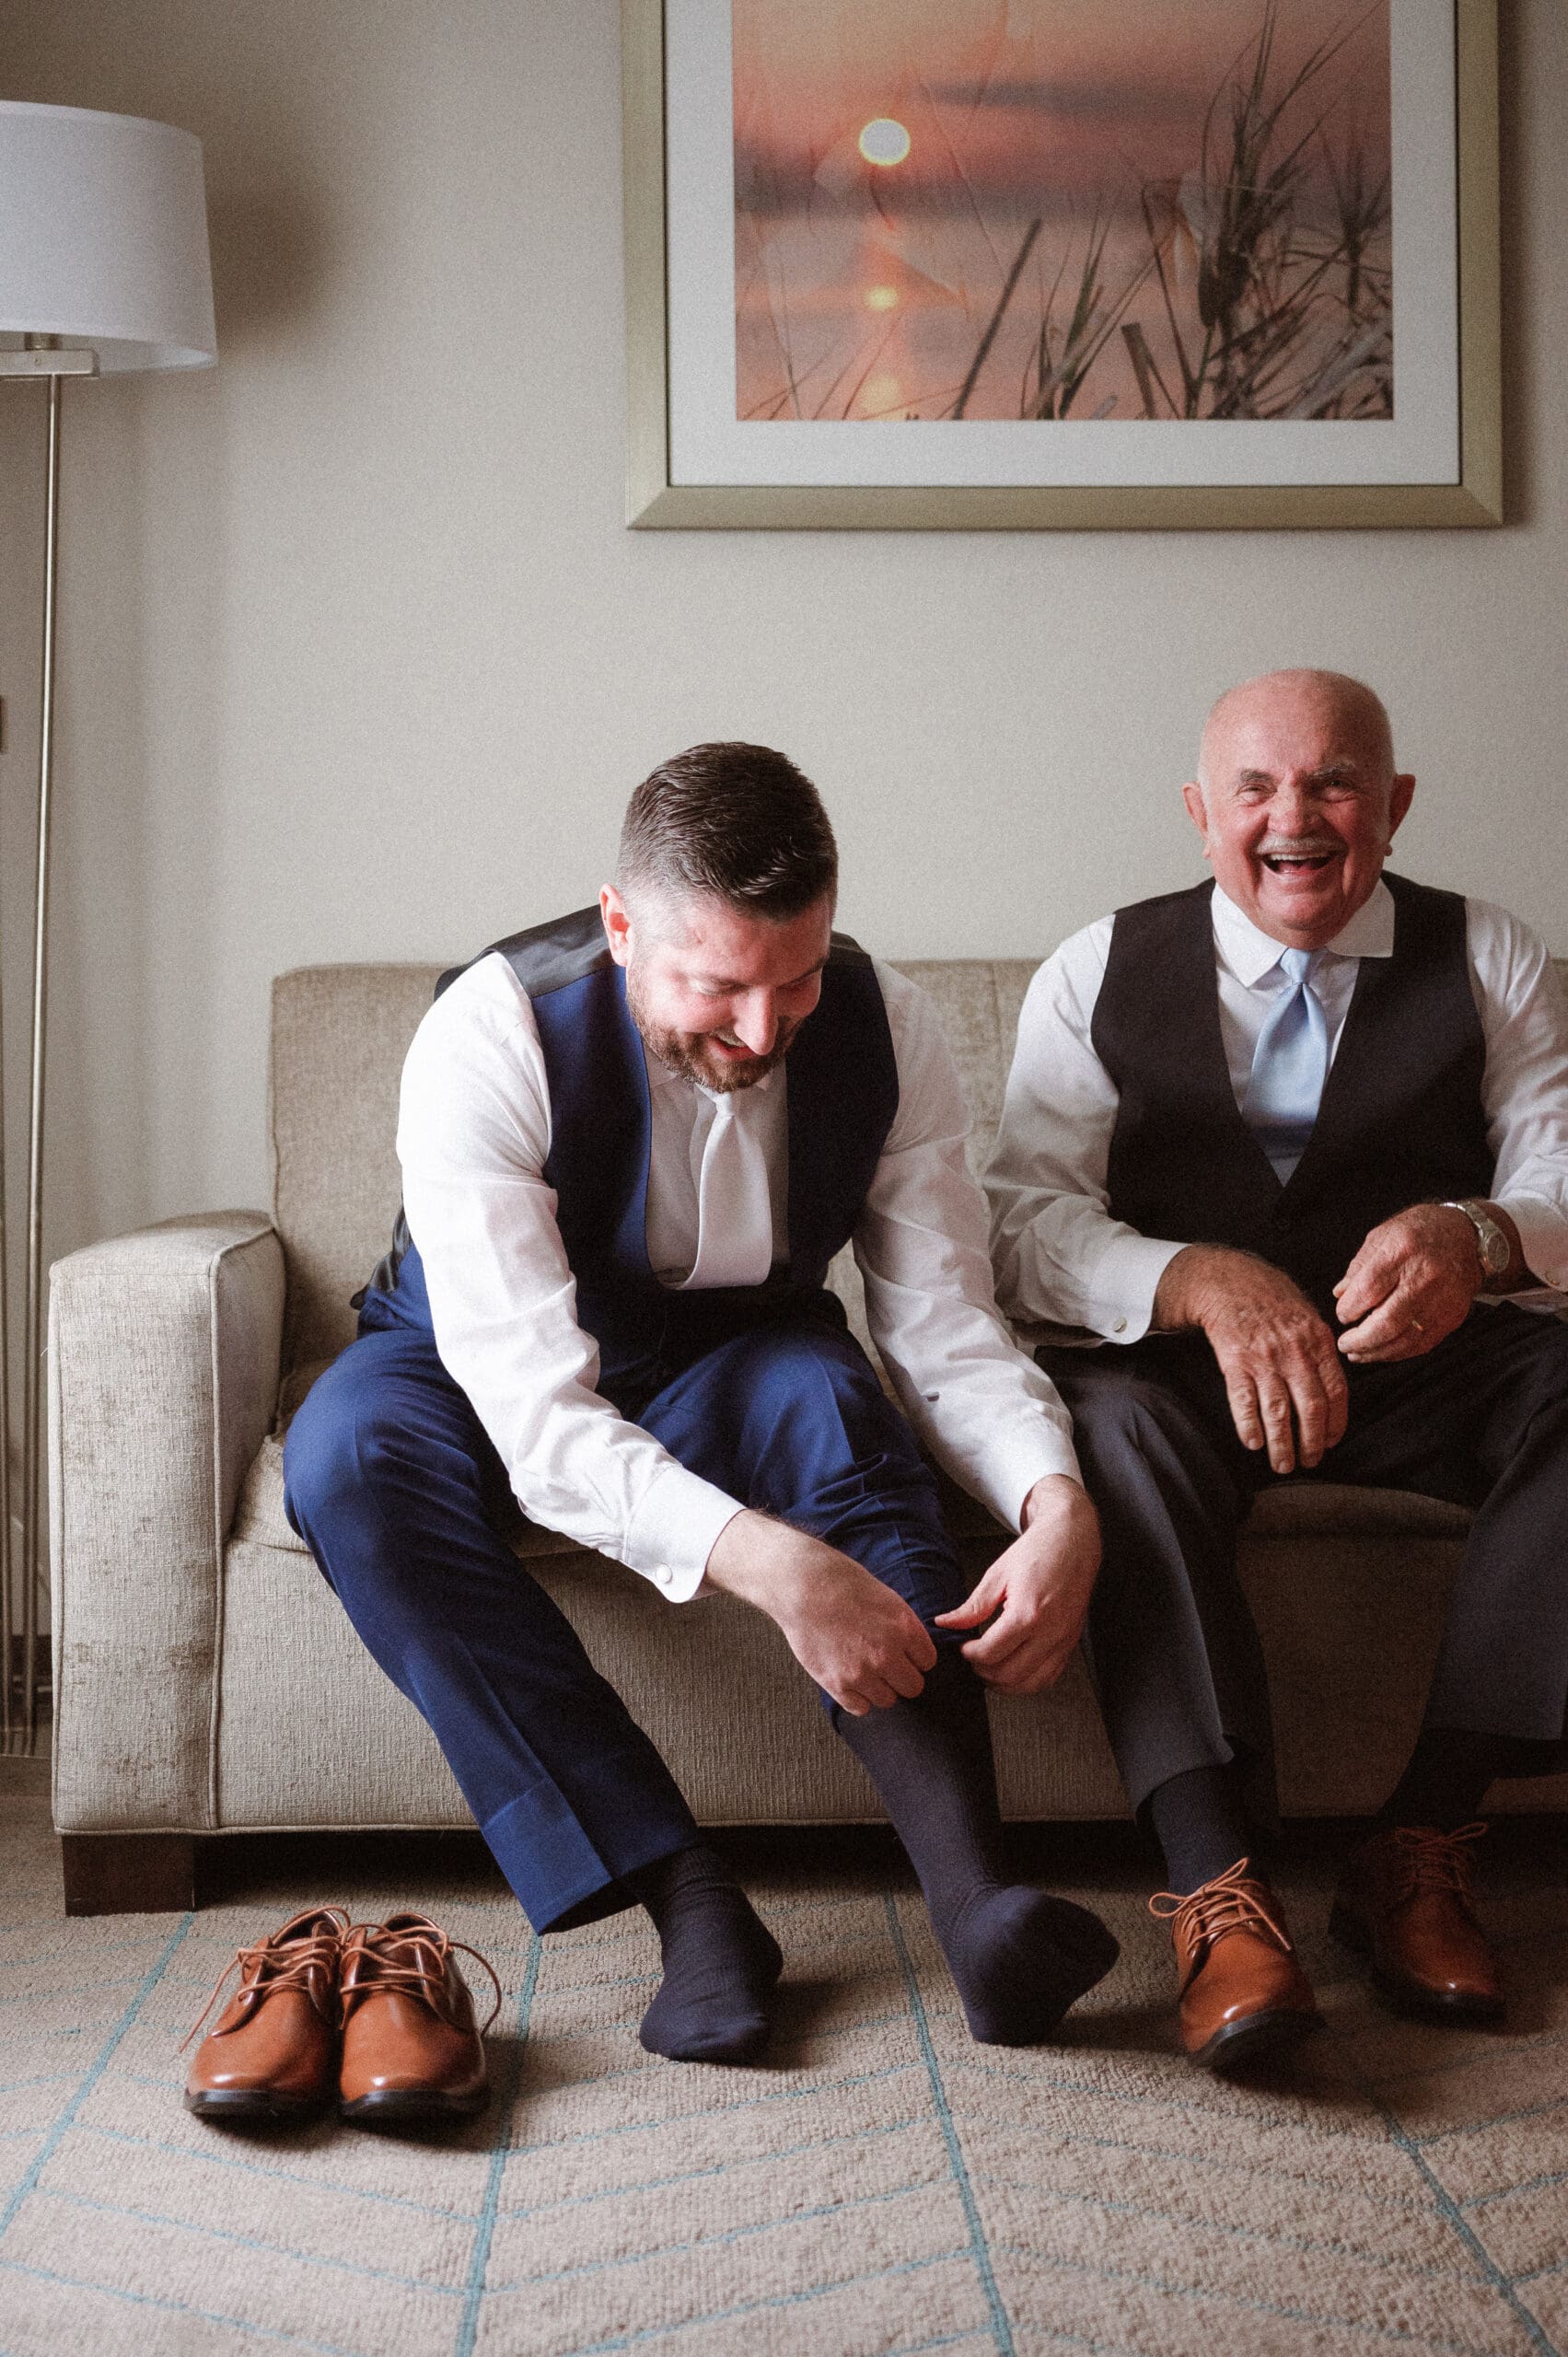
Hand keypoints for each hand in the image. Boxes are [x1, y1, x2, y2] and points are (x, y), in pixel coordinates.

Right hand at [704, 1509, 936, 1715]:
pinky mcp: (837, 1684)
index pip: (927, 1662)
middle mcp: (887, 1653)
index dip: (914, 1657)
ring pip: (888, 1700)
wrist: (802, 1585)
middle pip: (913, 1686)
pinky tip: (848, 1677)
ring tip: (862, 1668)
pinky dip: (857, 1697)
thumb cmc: (842, 1584)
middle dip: (901, 1676)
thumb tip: (913, 1651)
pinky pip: (860, 1708)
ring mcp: (862, 1672)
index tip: (902, 1651)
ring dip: (878, 1687)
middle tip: (883, 1664)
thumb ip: (904, 1628)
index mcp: (904, 1628)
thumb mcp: (887, 1598)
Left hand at [932, 1475, 1100, 1694]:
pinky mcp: (1071, 1642)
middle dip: (984, 1672)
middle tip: (973, 1660)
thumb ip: (973, 1606)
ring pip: (1032, 1683)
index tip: (963, 1647)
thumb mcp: (998, 1574)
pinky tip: (1015, 1671)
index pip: (991, 1653)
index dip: (970, 1655)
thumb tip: (947, 1623)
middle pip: (1010, 1674)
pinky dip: (1030, 1682)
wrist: (1073, 1540)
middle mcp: (1050, 1631)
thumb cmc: (1038, 1552)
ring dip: (1006, 1684)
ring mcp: (1063, 1639)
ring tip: (990, 1670)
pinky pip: (1051, 1676)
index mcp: (1028, 1613)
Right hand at [1154, 1243, 1347, 1474]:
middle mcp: (1294, 1352)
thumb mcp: (1308, 1316)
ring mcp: (1264, 1358)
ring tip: (1282, 1464)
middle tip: (1309, 1462)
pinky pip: (1243, 1401)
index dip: (1336, 1423)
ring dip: (1281, 1444)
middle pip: (1310, 1408)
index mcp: (1318, 1342)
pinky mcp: (1234, 1361)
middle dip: (1311, 1443)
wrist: (1229, 1280)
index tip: (1330, 1442)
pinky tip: (1252, 1443)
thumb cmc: (1271, 1299)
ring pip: (1278, 1412)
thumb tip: (1332, 1388)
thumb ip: (1321, 1350)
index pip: (1336, 1391)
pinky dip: (1248, 1425)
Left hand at [1333, 1203, 1505, 1363]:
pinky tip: (1381, 1351)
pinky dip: (1397, 1353)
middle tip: (1344, 1343)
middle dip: (1359, 1340)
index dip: (1349, 1309)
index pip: (1369, 1289)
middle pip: (1387, 1321)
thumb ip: (1359, 1267)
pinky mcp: (1453, 1316)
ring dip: (1375, 1351)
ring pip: (1404, 1339)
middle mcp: (1426, 1276)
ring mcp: (1442, 1299)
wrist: (1467, 1237)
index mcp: (1402, 1251)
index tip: (1342, 1314)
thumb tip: (1340, 1295)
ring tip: (1357, 1353)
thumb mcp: (1382, 1235)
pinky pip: (1421, 1344)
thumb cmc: (1419, 1233)